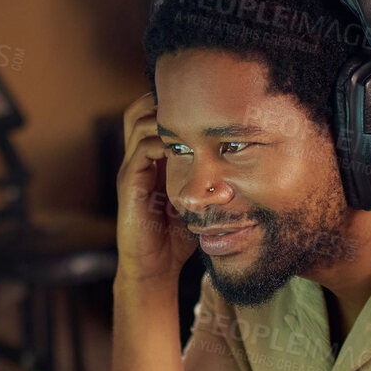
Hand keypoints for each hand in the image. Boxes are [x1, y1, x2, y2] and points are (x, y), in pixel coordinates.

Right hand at [116, 92, 197, 282]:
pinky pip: (142, 149)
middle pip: (138, 110)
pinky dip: (162, 142)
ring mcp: (130, 170)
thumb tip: (240, 164)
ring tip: (191, 124)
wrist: (154, 269)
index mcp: (150, 161)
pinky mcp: (129, 184)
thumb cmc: (176, 238)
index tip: (202, 104)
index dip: (171, 105)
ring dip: (164, 118)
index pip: (151, 116)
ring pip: (137, 122)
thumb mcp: (195, 200)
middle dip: (162, 101)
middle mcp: (136, 160)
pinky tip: (184, 148)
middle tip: (194, 104)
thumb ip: (205, 180)